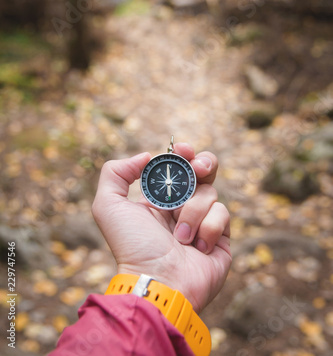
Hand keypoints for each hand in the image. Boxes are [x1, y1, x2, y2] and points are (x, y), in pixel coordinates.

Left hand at [92, 143, 231, 312]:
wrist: (159, 282)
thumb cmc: (133, 245)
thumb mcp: (108, 206)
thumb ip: (115, 172)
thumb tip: (146, 156)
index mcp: (158, 199)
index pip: (177, 167)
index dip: (182, 154)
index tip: (181, 150)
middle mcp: (182, 207)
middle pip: (203, 171)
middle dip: (203, 163)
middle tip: (197, 168)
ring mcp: (202, 222)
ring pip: (210, 192)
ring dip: (193, 210)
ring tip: (180, 235)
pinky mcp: (220, 237)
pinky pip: (223, 213)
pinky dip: (208, 227)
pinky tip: (196, 246)